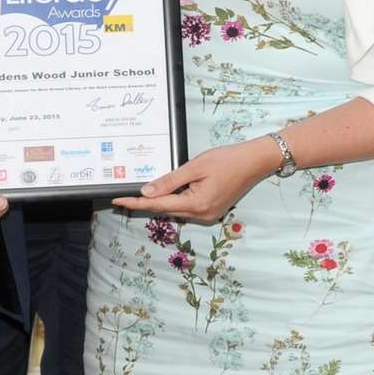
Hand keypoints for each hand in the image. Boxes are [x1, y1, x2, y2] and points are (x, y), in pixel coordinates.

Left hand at [111, 140, 275, 222]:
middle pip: (166, 210)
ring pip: (177, 209)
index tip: (117, 201)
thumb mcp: (195, 166)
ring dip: (163, 201)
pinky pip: (188, 208)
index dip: (135, 204)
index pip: (158, 205)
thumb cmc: (227, 159)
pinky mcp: (213, 211)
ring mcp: (209, 215)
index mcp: (196, 204)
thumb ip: (170, 181)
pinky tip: (171, 191)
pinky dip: (177, 200)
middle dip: (147, 203)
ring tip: (148, 191)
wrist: (256, 161)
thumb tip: (146, 193)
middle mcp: (202, 215)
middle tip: (126, 194)